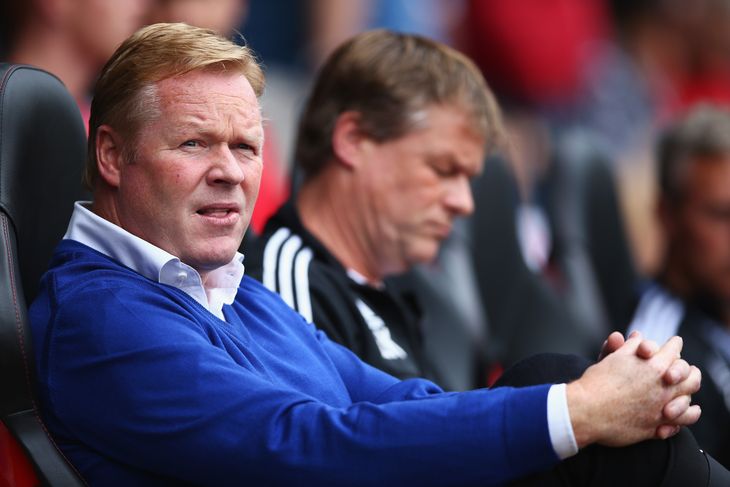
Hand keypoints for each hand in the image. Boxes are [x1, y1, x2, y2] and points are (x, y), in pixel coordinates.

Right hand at [567, 334, 700, 447]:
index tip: (674, 343)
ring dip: (689, 393)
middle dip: (688, 370)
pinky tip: (682, 413)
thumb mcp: (613, 358)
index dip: (674, 345)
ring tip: (687, 391)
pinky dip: (684, 416)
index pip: (674, 350)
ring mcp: (663, 408)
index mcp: (654, 365)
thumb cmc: (597, 382)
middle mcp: (664, 387)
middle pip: (689, 375)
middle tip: (687, 369)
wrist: (588, 410)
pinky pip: (681, 422)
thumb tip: (638, 336)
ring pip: (688, 400)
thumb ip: (630, 347)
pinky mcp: (657, 426)